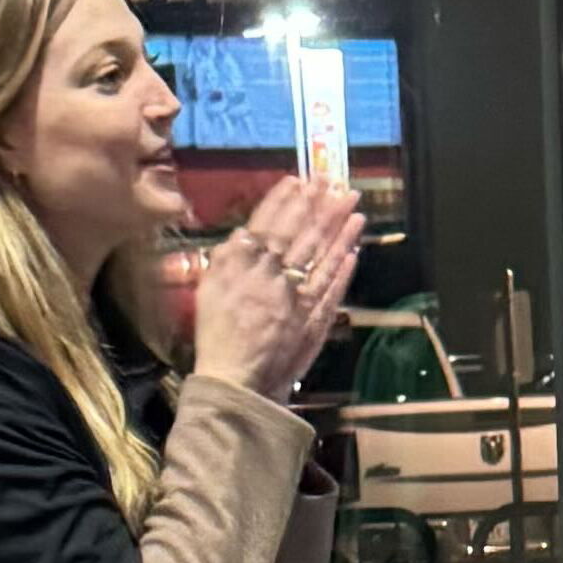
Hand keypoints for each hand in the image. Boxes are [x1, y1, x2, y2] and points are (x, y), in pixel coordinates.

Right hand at [192, 179, 363, 400]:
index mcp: (246, 268)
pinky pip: (332, 290)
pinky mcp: (315, 320)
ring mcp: (298, 298)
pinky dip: (343, 270)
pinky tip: (354, 251)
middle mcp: (275, 277)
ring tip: (354, 206)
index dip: (285, 201)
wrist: (236, 382)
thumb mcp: (208, 293)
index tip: (299, 180)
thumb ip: (224, 260)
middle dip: (319, 206)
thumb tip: (242, 234)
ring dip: (340, 230)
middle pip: (301, 235)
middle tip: (335, 182)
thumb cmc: (217, 338)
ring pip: (322, 257)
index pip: (269, 225)